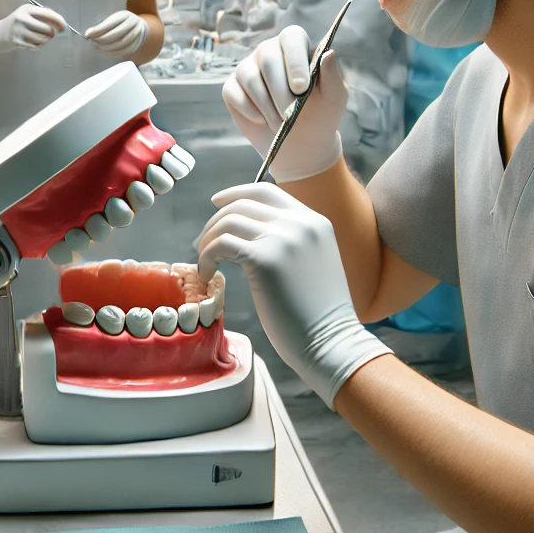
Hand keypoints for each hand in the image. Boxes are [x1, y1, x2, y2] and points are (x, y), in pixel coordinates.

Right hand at [0, 3, 64, 53]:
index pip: (48, 14)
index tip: (64, 27)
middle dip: (52, 33)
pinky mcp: (17, 41)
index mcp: (27, 9)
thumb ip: (41, 15)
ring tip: (42, 39)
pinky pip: (35, 46)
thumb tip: (59, 22)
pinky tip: (35, 43)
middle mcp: (22, 18)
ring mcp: (19, 30)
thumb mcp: (26, 13)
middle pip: (47, 29)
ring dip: (46, 40)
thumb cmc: (15, 23)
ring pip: (42, 39)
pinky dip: (39, 45)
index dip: (59, 21)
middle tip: (52, 34)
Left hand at [85, 10, 148, 56]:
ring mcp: (137, 34)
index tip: (87, 35)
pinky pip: (124, 51)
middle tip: (93, 43)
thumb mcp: (113, 20)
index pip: (110, 24)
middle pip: (115, 35)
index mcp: (125, 15)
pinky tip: (106, 52)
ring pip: (120, 44)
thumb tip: (88, 34)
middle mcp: (133, 24)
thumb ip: (102, 26)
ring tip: (98, 48)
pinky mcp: (137, 44)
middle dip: (101, 40)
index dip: (98, 30)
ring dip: (107, 48)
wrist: (139, 26)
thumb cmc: (121, 22)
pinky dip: (113, 53)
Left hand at [197, 183, 390, 406]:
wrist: (331, 342)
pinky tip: (208, 276)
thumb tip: (251, 235)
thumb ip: (291, 242)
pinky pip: (222, 245)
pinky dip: (207, 258)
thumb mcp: (313, 263)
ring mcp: (283, 238)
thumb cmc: (319, 315)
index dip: (236, 193)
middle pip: (242, 204)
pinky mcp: (265, 259)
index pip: (267, 191)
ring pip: (228, 221)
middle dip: (215, 222)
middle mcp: (300, 223)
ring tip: (206, 265)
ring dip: (208, 241)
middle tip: (202, 245)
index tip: (216, 203)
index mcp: (315, 222)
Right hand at [224, 25, 345, 182]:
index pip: (291, 37)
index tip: (301, 89)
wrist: (300, 141)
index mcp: (295, 45)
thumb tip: (329, 52)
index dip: (295, 61)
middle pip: (268, 59)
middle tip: (290, 116)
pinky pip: (234, 94)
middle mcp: (269, 50)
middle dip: (280, 92)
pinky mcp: (232, 87)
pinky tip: (263, 121)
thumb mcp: (334, 97)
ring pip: (250, 79)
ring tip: (281, 124)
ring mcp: (248, 67)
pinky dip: (250, 111)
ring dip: (267, 106)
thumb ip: (332, 75)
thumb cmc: (320, 113)